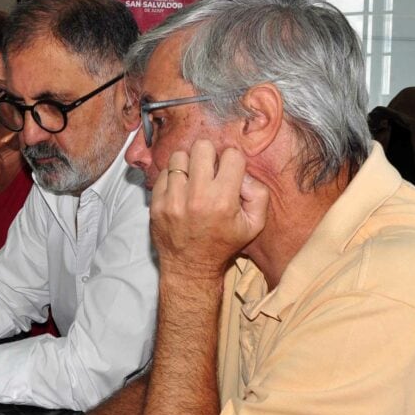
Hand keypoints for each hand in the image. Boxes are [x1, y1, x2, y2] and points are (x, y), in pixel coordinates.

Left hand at [150, 139, 268, 277]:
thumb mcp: (254, 224)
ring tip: (193, 179)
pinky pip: (163, 173)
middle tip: (209, 169)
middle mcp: (196, 197)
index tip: (228, 171)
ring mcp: (173, 200)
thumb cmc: (223, 243)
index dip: (232, 161)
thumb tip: (242, 173)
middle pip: (202, 147)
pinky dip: (172, 177)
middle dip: (209, 155)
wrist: (190, 267)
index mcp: (223, 200)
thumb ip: (258, 194)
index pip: (231, 155)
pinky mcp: (156, 204)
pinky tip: (179, 190)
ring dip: (188, 164)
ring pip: (179, 156)